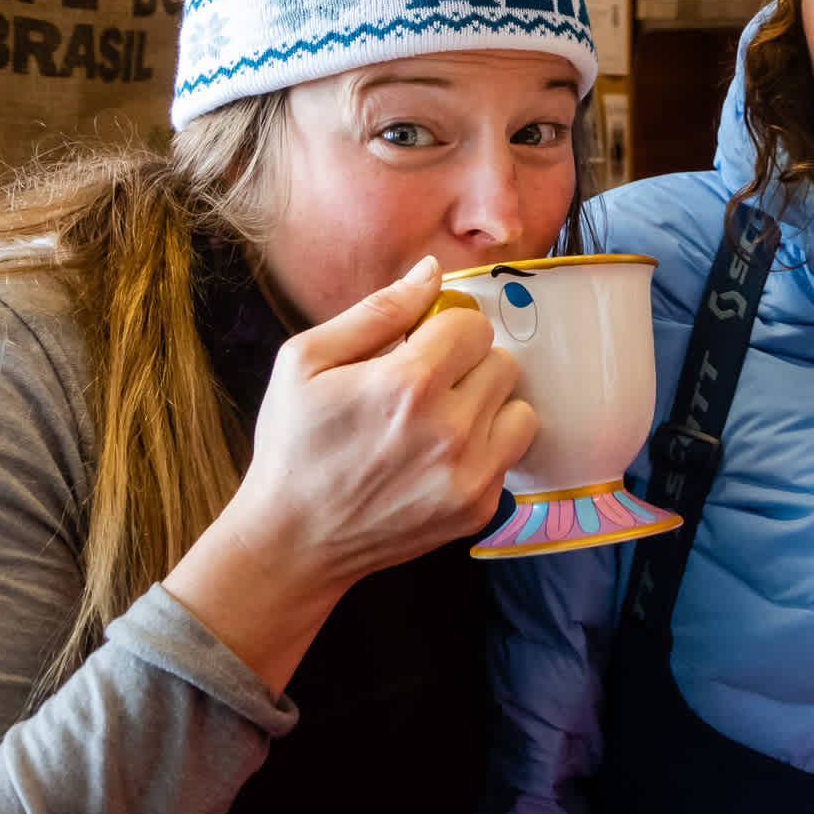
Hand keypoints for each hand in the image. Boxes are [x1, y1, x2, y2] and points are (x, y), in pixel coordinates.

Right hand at [226, 255, 536, 589]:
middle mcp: (450, 430)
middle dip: (468, 366)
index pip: (473, 325)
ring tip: (442, 420)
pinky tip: (442, 457)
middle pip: (502, 363)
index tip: (420, 347)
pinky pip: (511, 455)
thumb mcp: (306, 361)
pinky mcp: (479, 509)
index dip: (445, 329)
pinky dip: (486, 449)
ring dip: (488, 406)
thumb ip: (378, 310)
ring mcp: (470, 475)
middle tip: (426, 387)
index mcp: (407, 384)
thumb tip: (432, 272)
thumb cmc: (293, 445)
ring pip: (520, 408)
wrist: (293, 541)